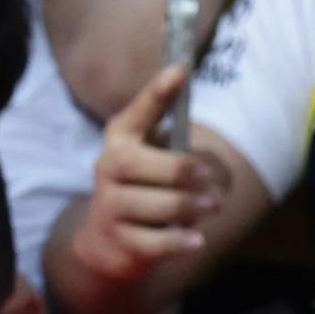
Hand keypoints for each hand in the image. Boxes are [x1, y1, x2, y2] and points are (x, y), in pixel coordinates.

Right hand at [72, 67, 224, 285]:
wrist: (103, 241)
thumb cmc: (139, 187)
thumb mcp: (149, 156)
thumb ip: (172, 140)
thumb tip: (203, 130)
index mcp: (120, 139)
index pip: (138, 112)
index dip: (157, 92)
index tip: (180, 71)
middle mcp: (108, 168)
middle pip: (149, 165)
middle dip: (184, 171)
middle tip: (210, 180)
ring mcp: (110, 206)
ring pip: (157, 206)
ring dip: (190, 207)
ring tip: (212, 207)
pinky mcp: (119, 241)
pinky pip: (154, 242)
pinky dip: (180, 242)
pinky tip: (197, 240)